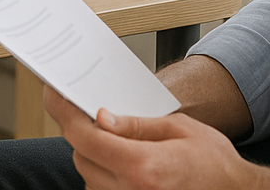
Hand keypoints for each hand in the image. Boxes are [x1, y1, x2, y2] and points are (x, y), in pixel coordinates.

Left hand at [43, 88, 269, 189]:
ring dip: (93, 154)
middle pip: (81, 155)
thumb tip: (101, 117)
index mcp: (143, 167)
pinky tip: (124, 161)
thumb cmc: (215, 164)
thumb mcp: (180, 131)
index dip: (64, 112)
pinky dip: (104, 174)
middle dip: (83, 131)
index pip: (85, 137)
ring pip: (88, 175)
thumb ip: (136, 125)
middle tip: (95, 112)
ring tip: (118, 139)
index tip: (54, 94)